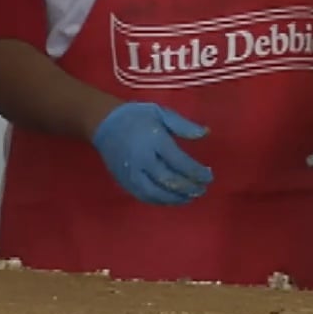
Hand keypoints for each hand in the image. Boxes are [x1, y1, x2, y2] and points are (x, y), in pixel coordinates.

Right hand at [92, 103, 213, 205]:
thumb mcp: (160, 113)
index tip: (209, 176)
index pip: (180, 162)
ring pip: (156, 193)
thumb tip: (206, 133)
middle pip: (169, 180)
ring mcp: (132, 173)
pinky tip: (171, 199)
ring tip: (190, 198)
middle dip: (189, 188)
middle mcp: (143, 159)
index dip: (196, 172)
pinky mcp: (124, 181)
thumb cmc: (136, 116)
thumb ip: (183, 125)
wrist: (103, 123)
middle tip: (202, 190)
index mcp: (154, 140)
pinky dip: (160, 201)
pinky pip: (144, 196)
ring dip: (176, 198)